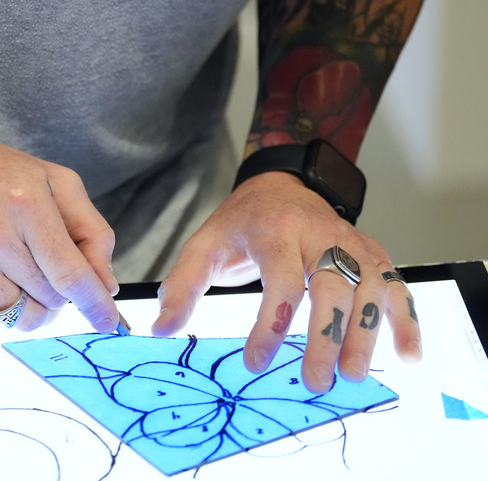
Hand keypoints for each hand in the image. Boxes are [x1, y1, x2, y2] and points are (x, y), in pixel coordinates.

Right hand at [0, 129, 120, 332]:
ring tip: (20, 272)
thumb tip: (105, 285)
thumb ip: (90, 230)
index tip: (109, 321)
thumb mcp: (54, 182)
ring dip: (33, 303)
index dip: (95, 304)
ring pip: (23, 317)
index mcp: (25, 206)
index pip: (70, 275)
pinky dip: (2, 307)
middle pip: (50, 299)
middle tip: (44, 264)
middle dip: (59, 290)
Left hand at [151, 171, 421, 392]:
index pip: (281, 282)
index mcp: (275, 233)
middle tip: (315, 382)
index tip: (254, 363)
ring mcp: (351, 243)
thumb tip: (161, 328)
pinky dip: (406, 318)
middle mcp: (320, 235)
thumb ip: (182, 285)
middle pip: (333, 287)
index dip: (270, 326)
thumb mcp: (204, 245)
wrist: (281, 185)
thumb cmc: (242, 223)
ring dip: (366, 334)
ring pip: (370, 288)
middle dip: (326, 337)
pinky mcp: (372, 253)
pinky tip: (407, 354)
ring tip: (353, 376)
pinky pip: (395, 285)